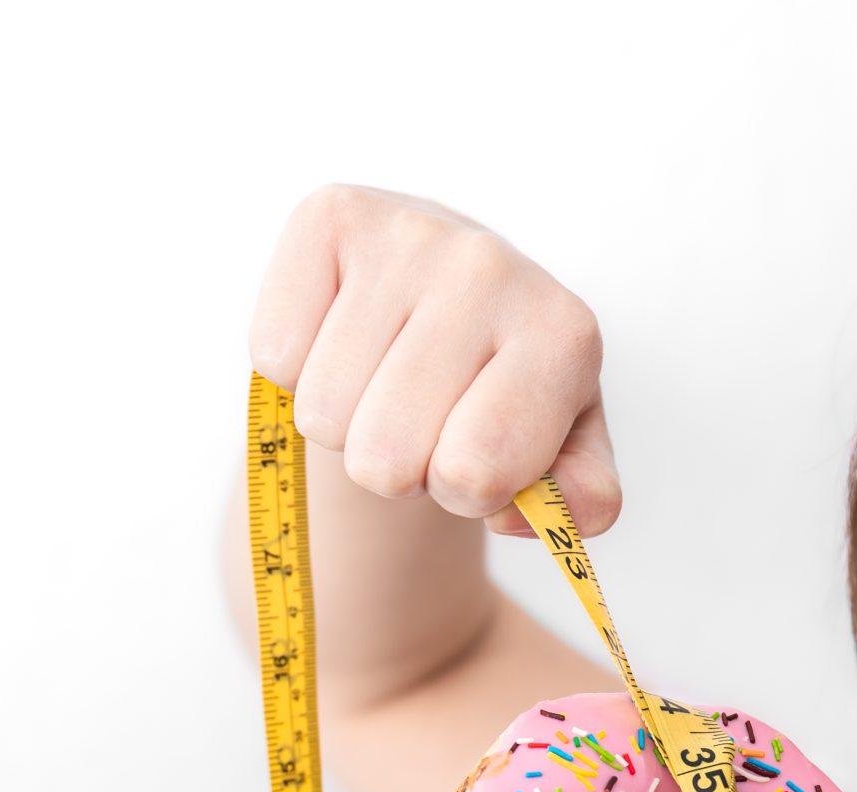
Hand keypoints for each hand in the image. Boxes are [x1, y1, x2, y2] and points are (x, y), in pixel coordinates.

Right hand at [247, 183, 622, 536]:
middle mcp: (491, 268)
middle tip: (421, 420)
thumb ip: (579, 501)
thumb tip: (522, 512)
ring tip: (383, 382)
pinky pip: (276, 353)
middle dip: (396, 467)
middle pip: (386, 455)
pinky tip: (340, 340)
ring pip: (324, 413)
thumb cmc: (500, 390)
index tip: (475, 457)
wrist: (448, 301)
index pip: (473, 474)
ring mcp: (411, 234)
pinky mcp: (333, 214)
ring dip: (345, 423)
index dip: (460, 494)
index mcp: (563, 334)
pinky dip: (296, 371)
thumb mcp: (559, 454)